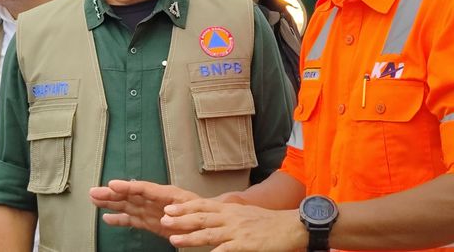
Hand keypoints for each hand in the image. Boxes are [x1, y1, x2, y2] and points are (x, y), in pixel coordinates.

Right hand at [89, 180, 198, 237]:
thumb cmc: (203, 211)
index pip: (144, 188)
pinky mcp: (150, 222)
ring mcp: (151, 211)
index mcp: (167, 194)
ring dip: (111, 203)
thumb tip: (166, 214)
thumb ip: (182, 210)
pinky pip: (131, 219)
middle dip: (112, 193)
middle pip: (131, 195)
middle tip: (94, 191)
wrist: (207, 220)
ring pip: (127, 205)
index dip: (128, 186)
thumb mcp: (195, 209)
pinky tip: (107, 218)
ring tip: (95, 199)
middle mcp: (155, 201)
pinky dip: (119, 219)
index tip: (112, 184)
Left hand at [160, 199, 306, 251]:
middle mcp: (230, 218)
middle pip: (201, 217)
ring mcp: (237, 232)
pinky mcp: (245, 245)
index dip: (184, 207)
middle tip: (163, 219)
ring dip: (190, 237)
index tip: (169, 208)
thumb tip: (211, 218)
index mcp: (230, 210)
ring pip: (209, 234)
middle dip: (181, 219)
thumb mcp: (245, 214)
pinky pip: (226, 250)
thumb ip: (227, 216)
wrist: (290, 226)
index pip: (202, 206)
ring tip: (173, 238)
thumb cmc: (267, 222)